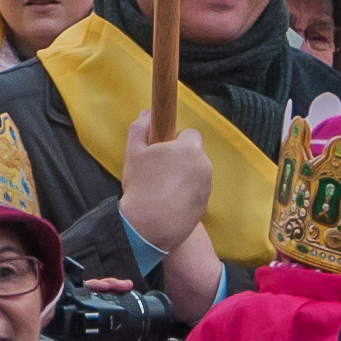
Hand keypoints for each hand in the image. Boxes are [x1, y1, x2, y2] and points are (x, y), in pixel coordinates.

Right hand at [119, 115, 212, 259]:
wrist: (149, 226)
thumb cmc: (141, 187)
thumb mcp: (133, 152)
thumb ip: (139, 128)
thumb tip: (146, 113)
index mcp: (189, 148)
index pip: (190, 134)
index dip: (174, 141)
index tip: (161, 151)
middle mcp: (204, 165)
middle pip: (194, 154)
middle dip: (180, 158)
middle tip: (158, 170)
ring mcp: (207, 186)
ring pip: (195, 173)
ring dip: (183, 176)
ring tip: (161, 188)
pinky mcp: (206, 204)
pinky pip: (196, 191)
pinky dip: (186, 193)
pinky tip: (168, 201)